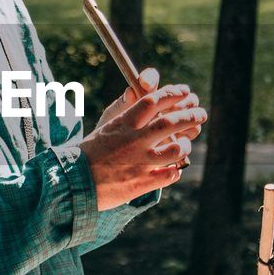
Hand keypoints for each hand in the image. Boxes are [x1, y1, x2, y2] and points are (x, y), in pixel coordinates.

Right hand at [81, 72, 206, 210]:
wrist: (72, 183)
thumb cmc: (87, 155)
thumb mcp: (105, 130)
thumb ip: (126, 120)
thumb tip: (141, 103)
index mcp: (122, 124)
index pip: (152, 101)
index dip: (172, 94)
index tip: (184, 91)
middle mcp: (133, 141)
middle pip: (171, 122)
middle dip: (191, 116)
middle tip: (201, 113)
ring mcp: (140, 163)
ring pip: (177, 149)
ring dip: (185, 145)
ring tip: (184, 144)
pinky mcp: (142, 183)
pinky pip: (171, 175)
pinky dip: (175, 171)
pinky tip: (173, 169)